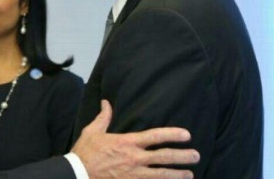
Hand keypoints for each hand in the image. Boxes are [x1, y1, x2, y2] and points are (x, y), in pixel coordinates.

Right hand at [71, 100, 198, 178]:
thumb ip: (103, 117)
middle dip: (182, 156)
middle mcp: (134, 158)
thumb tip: (106, 102)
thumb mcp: (92, 131)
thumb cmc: (85, 152)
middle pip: (164, 157)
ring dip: (178, 174)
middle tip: (195, 155)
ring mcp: (134, 174)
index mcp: (127, 142)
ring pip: (162, 175)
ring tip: (189, 174)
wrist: (78, 174)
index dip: (172, 134)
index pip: (155, 136)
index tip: (186, 135)